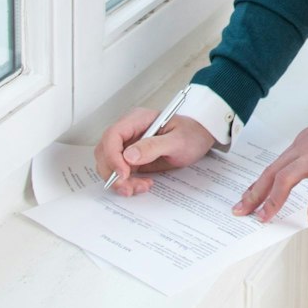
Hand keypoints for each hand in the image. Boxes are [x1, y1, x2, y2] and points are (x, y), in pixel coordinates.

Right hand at [95, 107, 216, 196]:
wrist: (201, 138)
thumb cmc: (192, 133)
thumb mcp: (177, 140)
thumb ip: (154, 146)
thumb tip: (128, 155)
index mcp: (137, 120)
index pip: (112, 135)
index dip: (112, 156)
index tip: (124, 173)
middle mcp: (129, 132)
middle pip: (105, 152)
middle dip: (113, 173)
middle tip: (128, 187)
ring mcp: (129, 146)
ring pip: (110, 166)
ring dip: (120, 181)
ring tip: (140, 187)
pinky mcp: (132, 159)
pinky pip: (121, 173)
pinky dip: (127, 183)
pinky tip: (142, 185)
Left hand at [233, 84, 307, 226]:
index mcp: (303, 142)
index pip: (273, 166)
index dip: (257, 184)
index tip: (246, 197)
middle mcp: (304, 147)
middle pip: (271, 173)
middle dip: (253, 195)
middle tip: (240, 212)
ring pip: (285, 180)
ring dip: (272, 201)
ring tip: (264, 219)